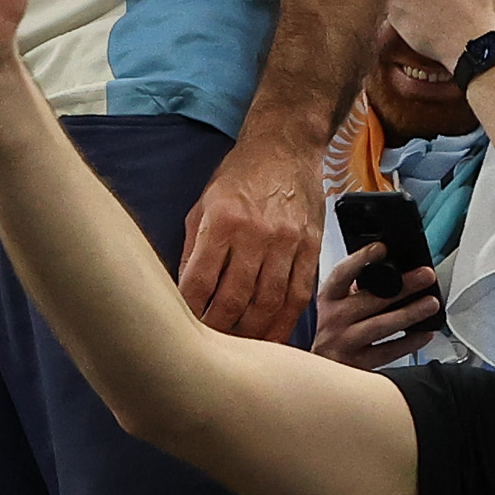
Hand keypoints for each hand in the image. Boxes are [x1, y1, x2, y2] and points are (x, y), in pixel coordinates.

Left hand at [178, 138, 320, 342]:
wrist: (286, 146)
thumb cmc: (240, 174)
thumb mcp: (204, 204)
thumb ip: (193, 249)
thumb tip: (185, 292)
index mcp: (223, 222)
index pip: (200, 281)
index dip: (190, 311)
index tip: (183, 328)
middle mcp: (256, 234)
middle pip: (234, 300)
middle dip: (218, 329)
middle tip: (209, 347)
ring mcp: (287, 243)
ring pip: (268, 303)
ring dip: (251, 333)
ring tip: (237, 348)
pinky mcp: (311, 248)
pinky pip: (298, 296)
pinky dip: (284, 322)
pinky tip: (271, 336)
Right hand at [313, 255, 443, 369]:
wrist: (309, 373)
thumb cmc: (326, 332)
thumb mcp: (331, 306)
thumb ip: (354, 290)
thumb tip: (392, 274)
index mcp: (328, 298)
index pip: (342, 274)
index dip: (361, 259)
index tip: (382, 248)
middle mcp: (334, 319)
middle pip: (370, 299)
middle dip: (402, 286)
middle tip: (425, 275)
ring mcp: (345, 343)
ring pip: (381, 326)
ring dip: (409, 313)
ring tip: (431, 303)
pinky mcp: (358, 364)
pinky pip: (388, 352)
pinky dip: (410, 343)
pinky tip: (425, 333)